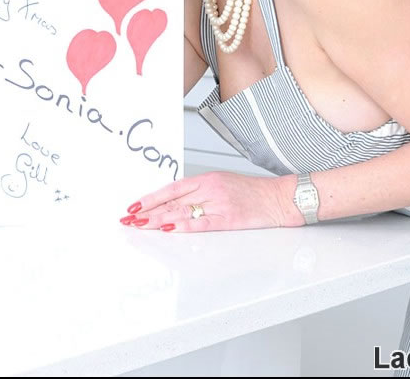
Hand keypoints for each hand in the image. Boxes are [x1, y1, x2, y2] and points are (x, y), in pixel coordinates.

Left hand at [122, 172, 293, 231]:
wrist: (281, 197)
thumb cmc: (254, 193)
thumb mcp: (223, 185)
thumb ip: (201, 193)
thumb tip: (176, 204)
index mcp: (207, 179)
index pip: (171, 188)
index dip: (150, 198)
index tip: (134, 207)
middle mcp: (210, 189)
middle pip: (172, 201)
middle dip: (148, 212)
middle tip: (128, 220)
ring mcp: (219, 204)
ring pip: (182, 212)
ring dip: (158, 220)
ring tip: (141, 226)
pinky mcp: (230, 218)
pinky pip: (202, 222)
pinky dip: (184, 227)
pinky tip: (169, 230)